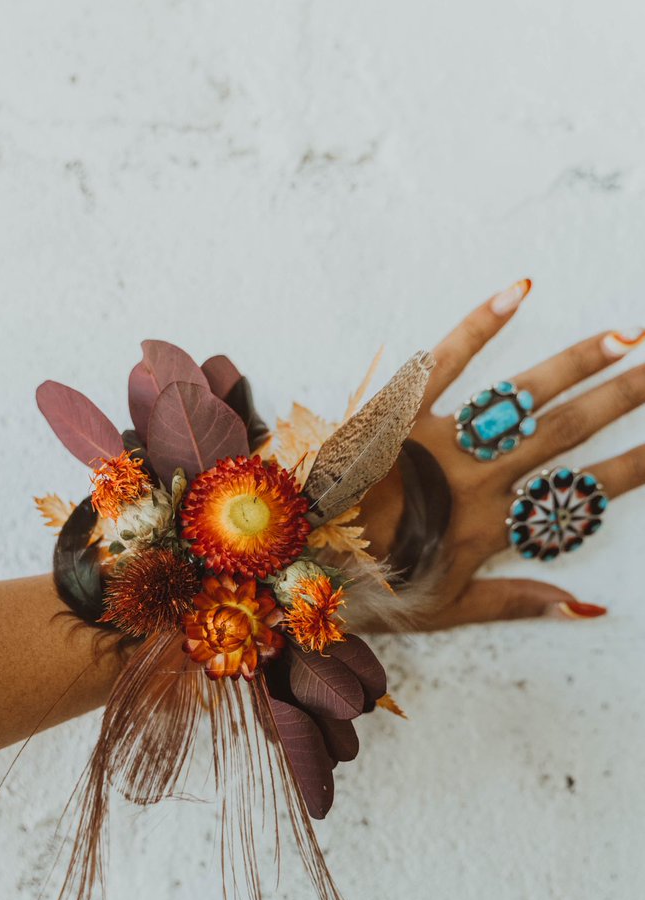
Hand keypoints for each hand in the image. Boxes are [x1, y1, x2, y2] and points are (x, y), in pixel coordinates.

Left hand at [361, 280, 644, 627]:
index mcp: (488, 528)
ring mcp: (435, 441)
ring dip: (576, 364)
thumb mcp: (446, 611)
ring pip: (520, 397)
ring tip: (625, 336)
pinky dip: (479, 325)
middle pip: (565, 432)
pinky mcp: (395, 414)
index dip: (632, 468)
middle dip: (621, 400)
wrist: (289, 565)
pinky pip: (443, 362)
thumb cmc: (367, 591)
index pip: (578, 494)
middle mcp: (473, 479)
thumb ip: (518, 602)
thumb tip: (589, 607)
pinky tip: (519, 289)